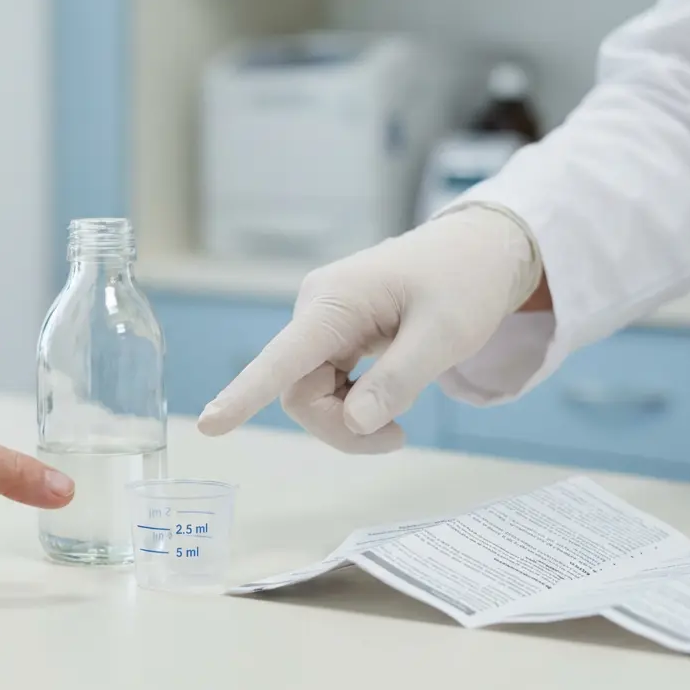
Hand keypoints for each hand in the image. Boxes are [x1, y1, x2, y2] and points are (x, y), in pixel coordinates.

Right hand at [197, 207, 541, 452]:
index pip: (282, 358)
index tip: (210, 425)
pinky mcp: (333, 334)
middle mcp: (316, 311)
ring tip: (401, 423)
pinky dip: (354, 404)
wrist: (478, 251)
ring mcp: (322, 323)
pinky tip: (388, 396)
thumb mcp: (444, 334)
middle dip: (341, 427)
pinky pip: (325, 384)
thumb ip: (397, 380)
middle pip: (299, 390)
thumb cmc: (463, 282)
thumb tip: (353, 422)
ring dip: (350, 420)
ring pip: (310, 393)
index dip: (245, 395)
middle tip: (399, 438)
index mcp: (335, 303)